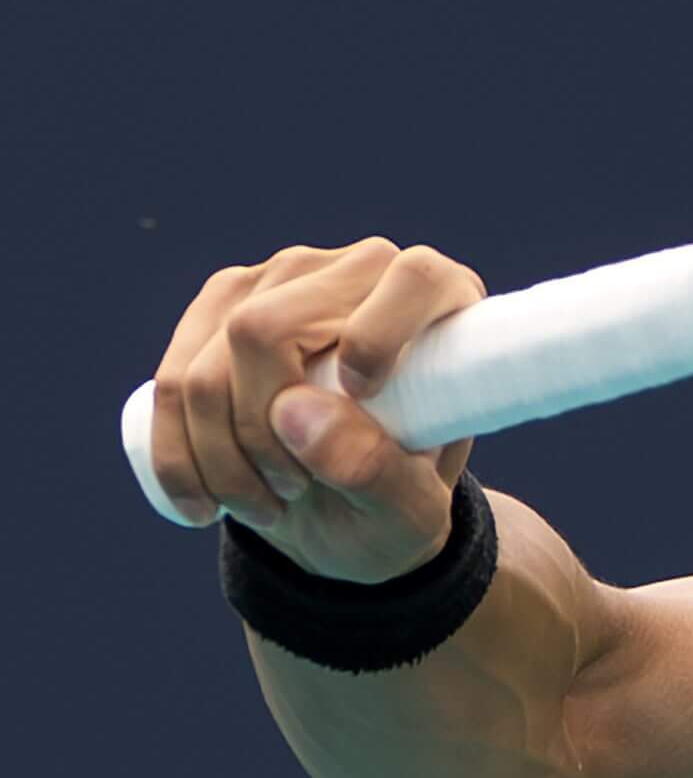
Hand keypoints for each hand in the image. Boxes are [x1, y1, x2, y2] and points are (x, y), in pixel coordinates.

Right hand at [147, 239, 485, 582]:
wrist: (352, 500)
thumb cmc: (401, 493)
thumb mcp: (412, 508)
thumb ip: (374, 466)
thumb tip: (292, 414)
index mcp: (438, 298)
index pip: (414, 280)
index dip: (382, 339)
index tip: (367, 401)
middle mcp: (356, 270)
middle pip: (262, 330)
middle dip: (259, 433)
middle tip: (295, 492)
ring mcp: (279, 280)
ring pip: (205, 367)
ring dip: (218, 458)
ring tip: (264, 507)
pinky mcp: (222, 305)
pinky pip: (169, 382)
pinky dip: (178, 456)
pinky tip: (204, 505)